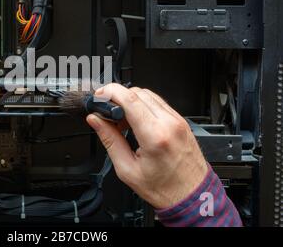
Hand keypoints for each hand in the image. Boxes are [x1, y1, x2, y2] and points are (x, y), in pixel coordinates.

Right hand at [86, 84, 207, 208]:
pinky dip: (142, 106)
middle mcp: (169, 123)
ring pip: (148, 95)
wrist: (192, 196)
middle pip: (137, 93)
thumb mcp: (127, 169)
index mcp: (155, 136)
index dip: (110, 92)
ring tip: (120, 120)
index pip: (130, 99)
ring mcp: (177, 120)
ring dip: (130, 101)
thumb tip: (96, 121)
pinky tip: (135, 121)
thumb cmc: (164, 188)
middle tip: (106, 112)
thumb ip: (110, 140)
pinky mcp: (180, 121)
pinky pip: (158, 103)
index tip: (99, 96)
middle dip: (117, 97)